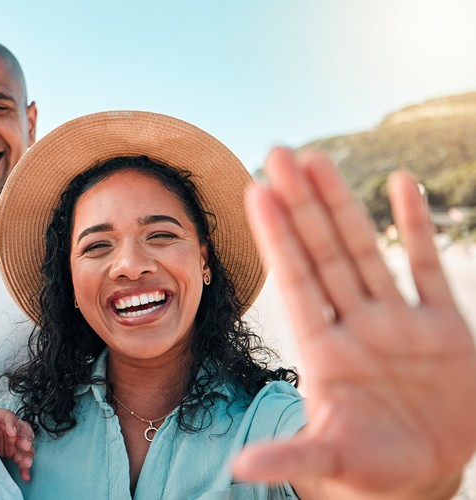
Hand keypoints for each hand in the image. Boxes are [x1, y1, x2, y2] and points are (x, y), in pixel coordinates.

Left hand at [0, 406, 34, 480]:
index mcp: (2, 416)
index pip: (10, 417)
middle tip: (26, 447)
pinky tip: (25, 474)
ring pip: (26, 445)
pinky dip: (24, 467)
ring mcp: (14, 440)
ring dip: (28, 454)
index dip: (12, 425)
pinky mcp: (13, 451)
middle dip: (26, 439)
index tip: (12, 433)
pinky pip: (21, 458)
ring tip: (27, 463)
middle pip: (23, 431)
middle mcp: (11, 427)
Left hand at [235, 148, 475, 498]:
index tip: (255, 193)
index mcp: (324, 351)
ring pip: (364, 249)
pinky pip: (424, 267)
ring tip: (316, 158)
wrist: (425, 472)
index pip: (296, 281)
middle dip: (301, 203)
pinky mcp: (442, 326)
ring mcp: (397, 321)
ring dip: (342, 203)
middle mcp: (355, 325)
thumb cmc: (371, 466)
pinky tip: (399, 183)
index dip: (278, 237)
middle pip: (322, 251)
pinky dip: (414, 226)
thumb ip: (292, 456)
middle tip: (277, 153)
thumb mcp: (331, 460)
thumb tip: (239, 468)